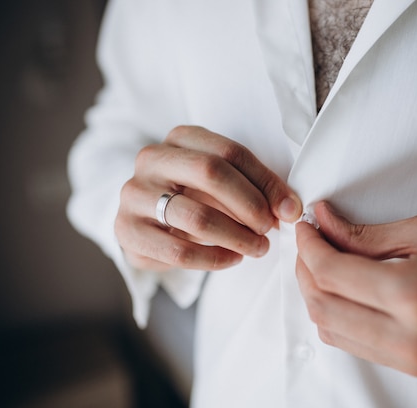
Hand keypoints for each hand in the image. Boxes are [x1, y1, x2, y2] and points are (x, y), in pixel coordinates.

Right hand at [115, 126, 301, 270]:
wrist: (146, 220)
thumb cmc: (194, 197)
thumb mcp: (223, 183)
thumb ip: (255, 188)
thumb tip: (290, 209)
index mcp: (180, 138)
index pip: (231, 152)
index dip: (266, 182)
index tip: (289, 209)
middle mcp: (152, 159)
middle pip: (211, 173)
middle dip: (250, 205)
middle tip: (270, 228)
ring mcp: (134, 194)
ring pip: (196, 216)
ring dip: (237, 237)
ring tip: (258, 248)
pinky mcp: (126, 230)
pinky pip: (178, 251)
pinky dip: (213, 259)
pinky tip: (232, 259)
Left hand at [295, 202, 416, 375]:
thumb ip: (365, 234)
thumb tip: (323, 222)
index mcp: (414, 296)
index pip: (331, 273)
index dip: (309, 245)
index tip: (306, 225)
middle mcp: (408, 337)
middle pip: (322, 305)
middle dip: (306, 269)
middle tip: (311, 240)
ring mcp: (410, 358)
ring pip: (331, 330)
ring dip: (316, 293)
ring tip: (323, 260)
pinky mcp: (414, 365)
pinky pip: (353, 344)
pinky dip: (337, 314)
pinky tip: (342, 288)